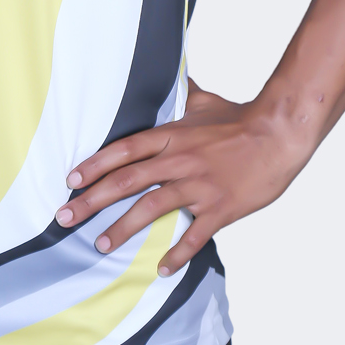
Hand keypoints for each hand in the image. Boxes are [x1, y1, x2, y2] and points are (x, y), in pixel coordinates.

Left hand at [55, 81, 309, 274]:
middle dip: (93, 200)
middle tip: (66, 217)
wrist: (279, 135)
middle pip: (127, 181)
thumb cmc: (240, 118)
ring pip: (152, 209)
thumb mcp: (204, 100)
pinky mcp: (220, 208)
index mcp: (172, 135)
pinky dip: (177, 254)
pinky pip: (195, 235)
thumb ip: (181, 94)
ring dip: (123, 229)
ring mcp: (199, 186)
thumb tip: (170, 75)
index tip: (72, 180)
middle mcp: (179, 160)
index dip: (95, 164)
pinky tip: (161, 270)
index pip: (124, 150)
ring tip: (100, 245)